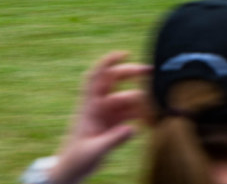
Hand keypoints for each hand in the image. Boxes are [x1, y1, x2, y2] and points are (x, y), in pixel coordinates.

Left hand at [51, 52, 150, 183]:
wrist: (70, 172)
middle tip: (152, 70)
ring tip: (156, 109)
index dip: (108, 62)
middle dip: (133, 72)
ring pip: (128, 98)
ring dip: (143, 101)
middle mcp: (99, 106)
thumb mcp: (92, 151)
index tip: (125, 53)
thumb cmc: (75, 161)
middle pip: (115, 80)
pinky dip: (143, 115)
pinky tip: (152, 121)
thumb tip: (133, 128)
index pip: (95, 77)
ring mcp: (108, 114)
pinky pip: (132, 113)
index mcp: (88, 107)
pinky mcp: (115, 124)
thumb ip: (113, 140)